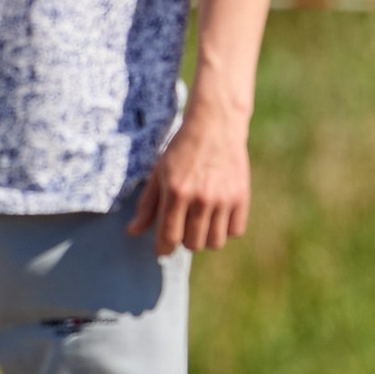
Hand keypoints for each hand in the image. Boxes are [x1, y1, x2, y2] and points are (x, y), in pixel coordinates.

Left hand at [128, 96, 251, 254]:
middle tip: (183, 226)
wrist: (216, 124)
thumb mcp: (159, 172)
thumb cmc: (182, 149)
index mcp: (176, 192)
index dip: (163, 249)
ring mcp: (223, 198)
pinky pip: (235, 231)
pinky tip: (218, 215)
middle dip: (184, 240)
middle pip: (192, 244)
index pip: (169, 237)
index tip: (163, 249)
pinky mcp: (241, 196)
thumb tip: (133, 232)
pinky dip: (226, 229)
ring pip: (214, 242)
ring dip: (205, 238)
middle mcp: (200, 198)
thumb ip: (147, 204)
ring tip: (201, 223)